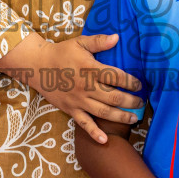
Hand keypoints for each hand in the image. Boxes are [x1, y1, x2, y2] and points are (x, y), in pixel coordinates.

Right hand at [0, 33, 141, 143]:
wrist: (37, 65)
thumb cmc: (61, 52)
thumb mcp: (80, 42)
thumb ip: (99, 41)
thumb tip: (117, 37)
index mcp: (90, 69)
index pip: (115, 76)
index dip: (130, 82)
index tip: (139, 85)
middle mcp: (86, 86)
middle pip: (113, 97)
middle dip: (130, 102)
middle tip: (141, 103)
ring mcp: (78, 100)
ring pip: (103, 112)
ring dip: (120, 117)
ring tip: (133, 119)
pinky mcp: (70, 109)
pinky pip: (84, 123)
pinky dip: (94, 133)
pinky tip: (105, 140)